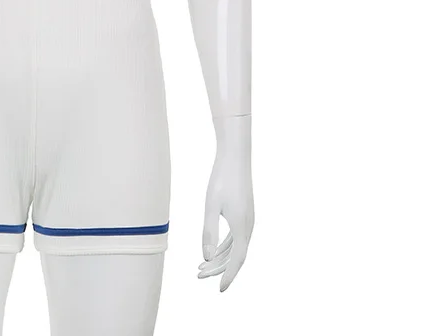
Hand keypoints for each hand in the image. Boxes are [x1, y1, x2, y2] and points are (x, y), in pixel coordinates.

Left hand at [197, 114, 253, 291]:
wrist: (235, 157)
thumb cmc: (221, 179)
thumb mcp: (211, 206)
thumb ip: (209, 232)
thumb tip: (206, 257)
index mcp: (242, 228)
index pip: (236, 261)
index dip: (228, 276)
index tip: (220, 290)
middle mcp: (248, 226)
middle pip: (235, 256)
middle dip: (218, 268)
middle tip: (198, 276)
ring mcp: (248, 220)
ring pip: (235, 247)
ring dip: (220, 258)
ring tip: (201, 266)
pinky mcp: (244, 213)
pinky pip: (235, 236)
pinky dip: (224, 246)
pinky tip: (212, 250)